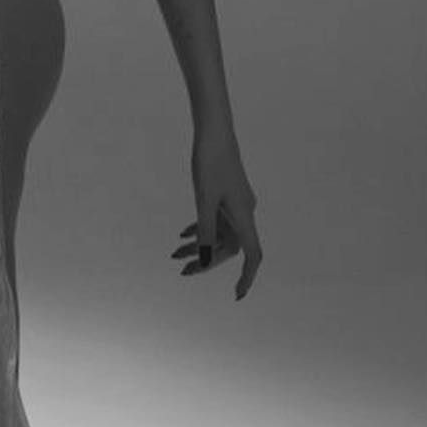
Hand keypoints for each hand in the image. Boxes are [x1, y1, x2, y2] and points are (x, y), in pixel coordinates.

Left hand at [171, 122, 262, 300]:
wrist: (214, 131)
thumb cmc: (210, 162)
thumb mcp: (204, 200)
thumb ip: (206, 231)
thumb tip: (206, 261)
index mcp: (244, 216)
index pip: (251, 255)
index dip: (246, 276)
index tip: (237, 295)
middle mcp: (244, 213)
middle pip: (229, 248)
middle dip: (207, 262)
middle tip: (182, 272)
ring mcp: (235, 204)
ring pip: (219, 234)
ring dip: (200, 245)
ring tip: (174, 255)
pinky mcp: (226, 195)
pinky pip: (215, 220)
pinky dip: (200, 229)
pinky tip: (182, 235)